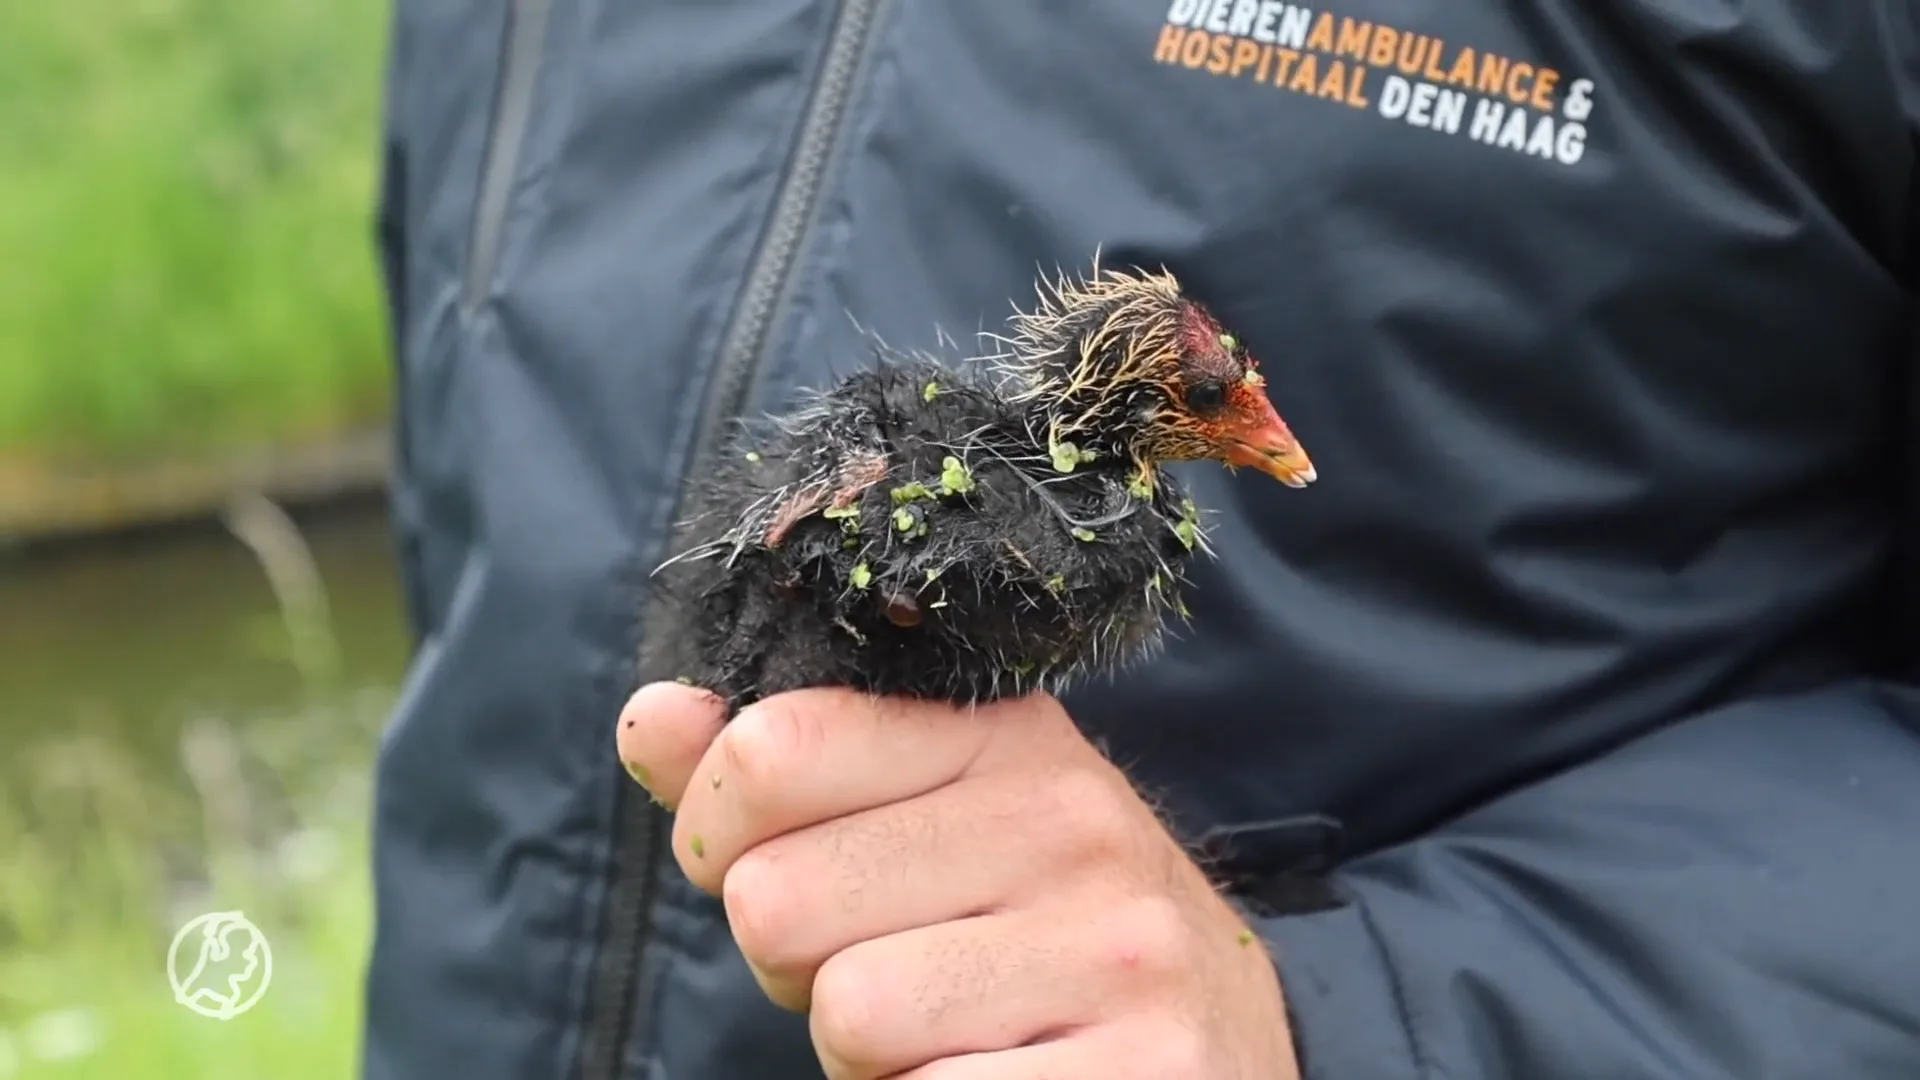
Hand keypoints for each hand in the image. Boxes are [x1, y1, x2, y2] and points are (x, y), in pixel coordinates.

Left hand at [616, 681, 1301, 1079]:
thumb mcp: (922, 824)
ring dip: (869, 1059)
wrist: (1224, 1049)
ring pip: (851, 1013)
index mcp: (1007, 737)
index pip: (771, 750)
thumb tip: (649, 719)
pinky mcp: (1141, 1073)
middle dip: (800, 966)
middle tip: (894, 975)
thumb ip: (782, 775)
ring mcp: (1119, 953)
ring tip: (953, 1037)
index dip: (724, 837)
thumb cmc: (1029, 935)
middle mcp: (1076, 823)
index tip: (783, 872)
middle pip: (780, 898)